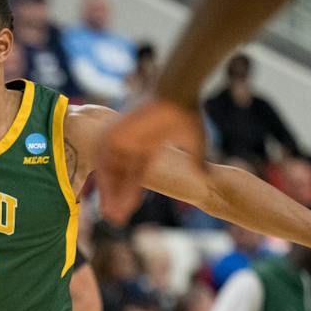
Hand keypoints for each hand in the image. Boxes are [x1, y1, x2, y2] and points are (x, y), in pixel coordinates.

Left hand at [95, 98, 204, 223]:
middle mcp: (131, 144)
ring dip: (109, 193)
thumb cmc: (188, 112)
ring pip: (111, 172)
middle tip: (115, 219)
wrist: (177, 91)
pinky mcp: (113, 133)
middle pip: (119, 177)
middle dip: (116, 198)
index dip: (131, 195)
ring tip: (111, 214)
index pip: (135, 176)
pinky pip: (103, 161)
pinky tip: (106, 197)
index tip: (126, 214)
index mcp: (147, 146)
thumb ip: (198, 162)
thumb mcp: (195, 143)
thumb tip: (207, 178)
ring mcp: (121, 138)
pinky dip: (104, 179)